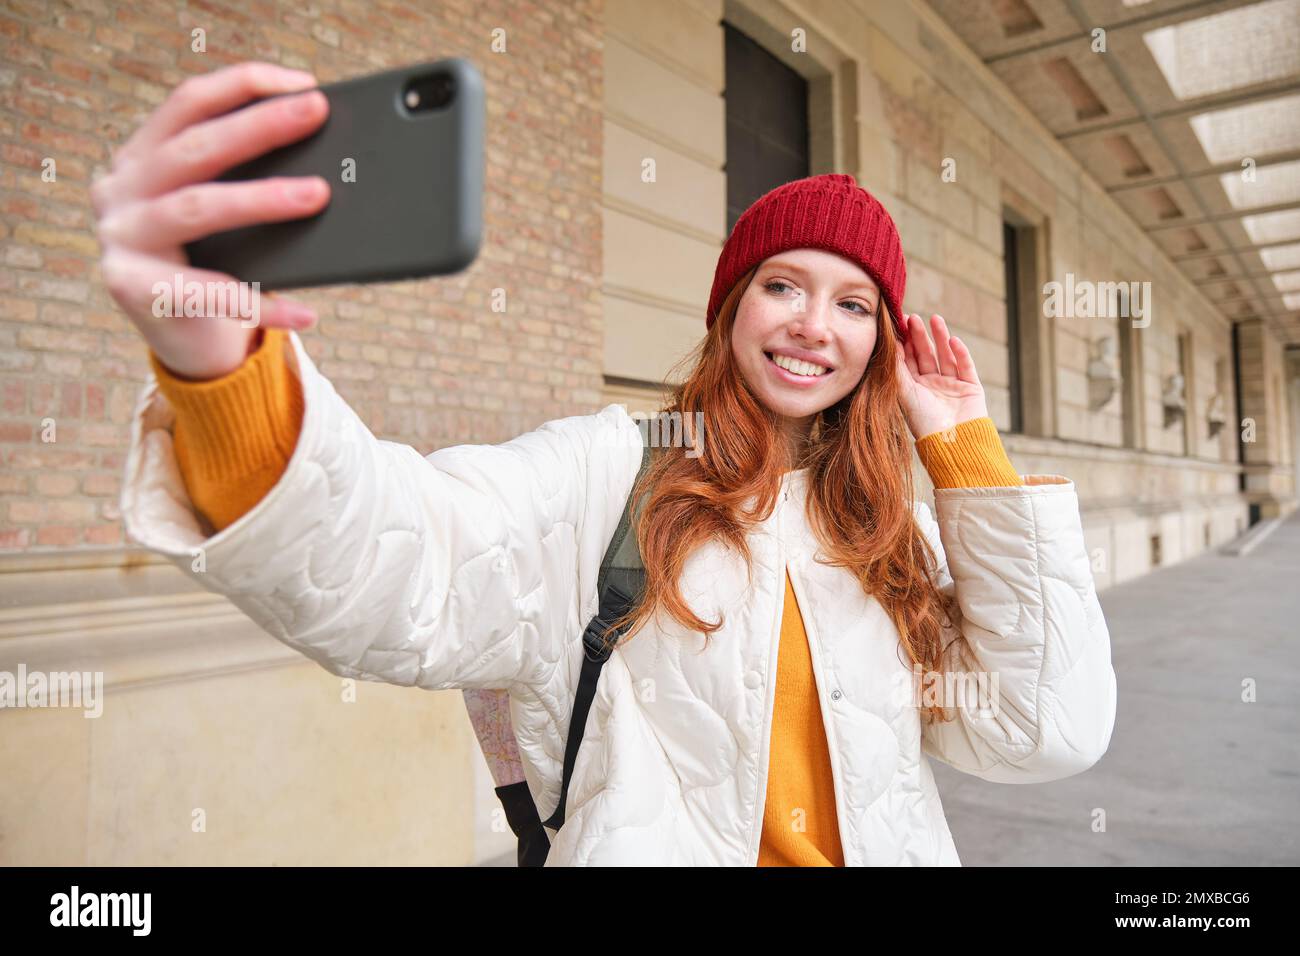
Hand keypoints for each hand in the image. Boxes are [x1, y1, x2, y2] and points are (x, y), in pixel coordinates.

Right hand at [92, 61, 331, 380]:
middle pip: (195, 148)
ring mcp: (120, 237)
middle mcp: (121, 188)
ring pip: (196, 208)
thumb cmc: (215, 262)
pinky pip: (208, 294)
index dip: (244, 85)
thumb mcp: (224, 212)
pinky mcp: (131, 288)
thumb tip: (326, 156)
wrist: (186, 338)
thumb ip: (247, 178)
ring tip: (317, 195)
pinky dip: (263, 303)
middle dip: (260, 126)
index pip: (190, 103)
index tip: (303, 83)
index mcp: (142, 155)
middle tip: (315, 113)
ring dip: (260, 199)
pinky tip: (306, 311)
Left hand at [895, 313, 988, 440]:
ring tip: (934, 319)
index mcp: (915, 390)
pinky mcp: (971, 388)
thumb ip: (897, 369)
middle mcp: (933, 387)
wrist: (952, 443)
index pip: (908, 362)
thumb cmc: (923, 422)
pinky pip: (966, 366)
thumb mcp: (904, 393)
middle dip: (920, 337)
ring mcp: (952, 386)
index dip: (904, 343)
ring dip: (940, 338)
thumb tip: (890, 345)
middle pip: (926, 356)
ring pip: (946, 356)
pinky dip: (960, 353)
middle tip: (912, 318)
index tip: (897, 325)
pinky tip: (953, 340)